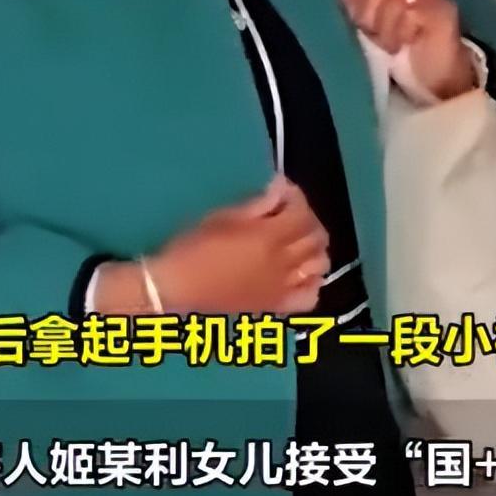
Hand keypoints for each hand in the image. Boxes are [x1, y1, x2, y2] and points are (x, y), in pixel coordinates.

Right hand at [149, 177, 328, 314]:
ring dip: (314, 248)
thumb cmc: (192, 248)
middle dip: (308, 219)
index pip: (301, 213)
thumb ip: (257, 205)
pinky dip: (312, 282)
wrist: (177, 288)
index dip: (296, 197)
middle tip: (289, 212)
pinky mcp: (275, 306)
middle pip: (316, 237)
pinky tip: (299, 273)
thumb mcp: (222, 217)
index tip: (281, 191)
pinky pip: (310, 296)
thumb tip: (280, 189)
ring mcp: (282, 287)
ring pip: (319, 265)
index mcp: (269, 238)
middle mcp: (283, 263)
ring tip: (297, 241)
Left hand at [340, 0, 474, 99]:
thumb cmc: (397, 51)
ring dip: (385, 29)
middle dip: (368, 13)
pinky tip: (404, 46)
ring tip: (391, 43)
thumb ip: (354, 2)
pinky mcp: (443, 11)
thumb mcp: (367, 26)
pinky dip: (401, 35)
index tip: (355, 16)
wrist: (434, 81)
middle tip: (375, 33)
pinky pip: (411, 14)